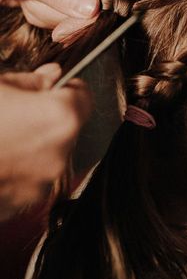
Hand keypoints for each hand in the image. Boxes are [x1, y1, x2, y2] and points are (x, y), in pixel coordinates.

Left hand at [0, 0, 115, 40]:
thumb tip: (94, 8)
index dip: (92, 14)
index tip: (64, 31)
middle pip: (95, 2)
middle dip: (64, 14)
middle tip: (30, 3)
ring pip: (80, 11)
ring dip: (50, 15)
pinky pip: (65, 11)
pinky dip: (45, 14)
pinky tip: (26, 1)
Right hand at [0, 64, 91, 220]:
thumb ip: (29, 80)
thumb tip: (52, 75)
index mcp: (59, 118)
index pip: (83, 96)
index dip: (66, 88)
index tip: (52, 86)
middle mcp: (60, 154)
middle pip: (66, 127)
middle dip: (45, 116)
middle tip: (11, 111)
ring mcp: (42, 183)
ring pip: (48, 154)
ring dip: (30, 144)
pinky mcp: (23, 203)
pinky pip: (29, 178)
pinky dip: (16, 168)